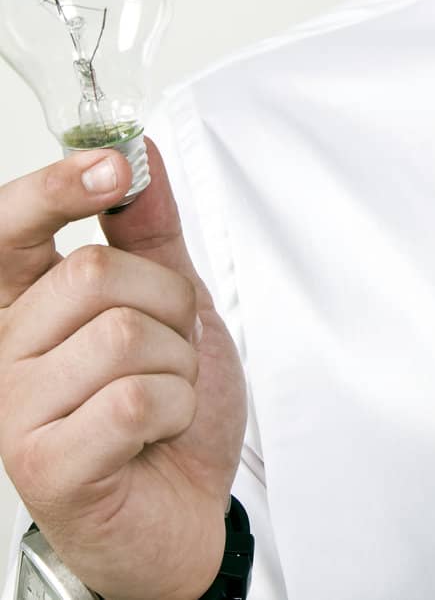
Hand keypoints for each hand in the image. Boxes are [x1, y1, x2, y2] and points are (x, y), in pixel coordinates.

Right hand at [0, 137, 245, 599]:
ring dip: (176, 363)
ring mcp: (16, 412)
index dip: (55, 188)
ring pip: (122, 336)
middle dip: (167, 304)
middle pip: (95, 275)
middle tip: (168, 348)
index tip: (110, 168)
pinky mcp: (43, 466)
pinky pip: (133, 399)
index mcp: (27, 307)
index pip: (11, 230)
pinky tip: (156, 432)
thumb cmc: (168, 412)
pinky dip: (172, 408)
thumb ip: (150, 232)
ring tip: (162, 396)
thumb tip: (135, 154)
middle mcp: (6, 353)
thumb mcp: (173, 303)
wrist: (186, 510)